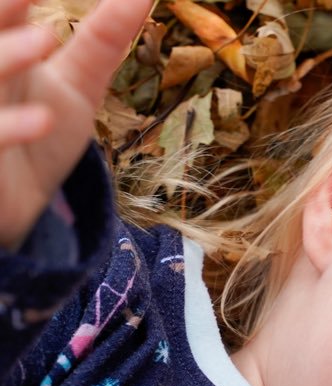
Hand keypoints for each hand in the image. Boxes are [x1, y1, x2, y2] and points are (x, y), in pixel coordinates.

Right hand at [0, 0, 152, 249]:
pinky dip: (9, 128)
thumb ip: (103, 39)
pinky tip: (43, 120)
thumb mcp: (78, 83)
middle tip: (38, 7)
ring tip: (44, 40)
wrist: (20, 203)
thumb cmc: (39, 132)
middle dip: (2, 14)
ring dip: (3, 58)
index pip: (5, 11)